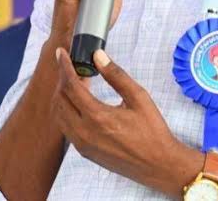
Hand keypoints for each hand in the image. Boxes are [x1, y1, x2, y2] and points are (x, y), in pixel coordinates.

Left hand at [52, 48, 200, 194]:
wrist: (157, 164)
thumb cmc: (152, 130)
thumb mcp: (138, 96)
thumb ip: (116, 75)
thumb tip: (98, 56)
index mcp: (97, 117)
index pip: (70, 86)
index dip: (64, 66)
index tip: (61, 53)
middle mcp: (84, 132)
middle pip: (60, 99)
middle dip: (63, 78)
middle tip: (74, 65)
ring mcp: (82, 145)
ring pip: (59, 114)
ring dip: (63, 95)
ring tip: (78, 80)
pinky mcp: (84, 152)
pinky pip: (66, 127)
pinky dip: (67, 110)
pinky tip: (81, 101)